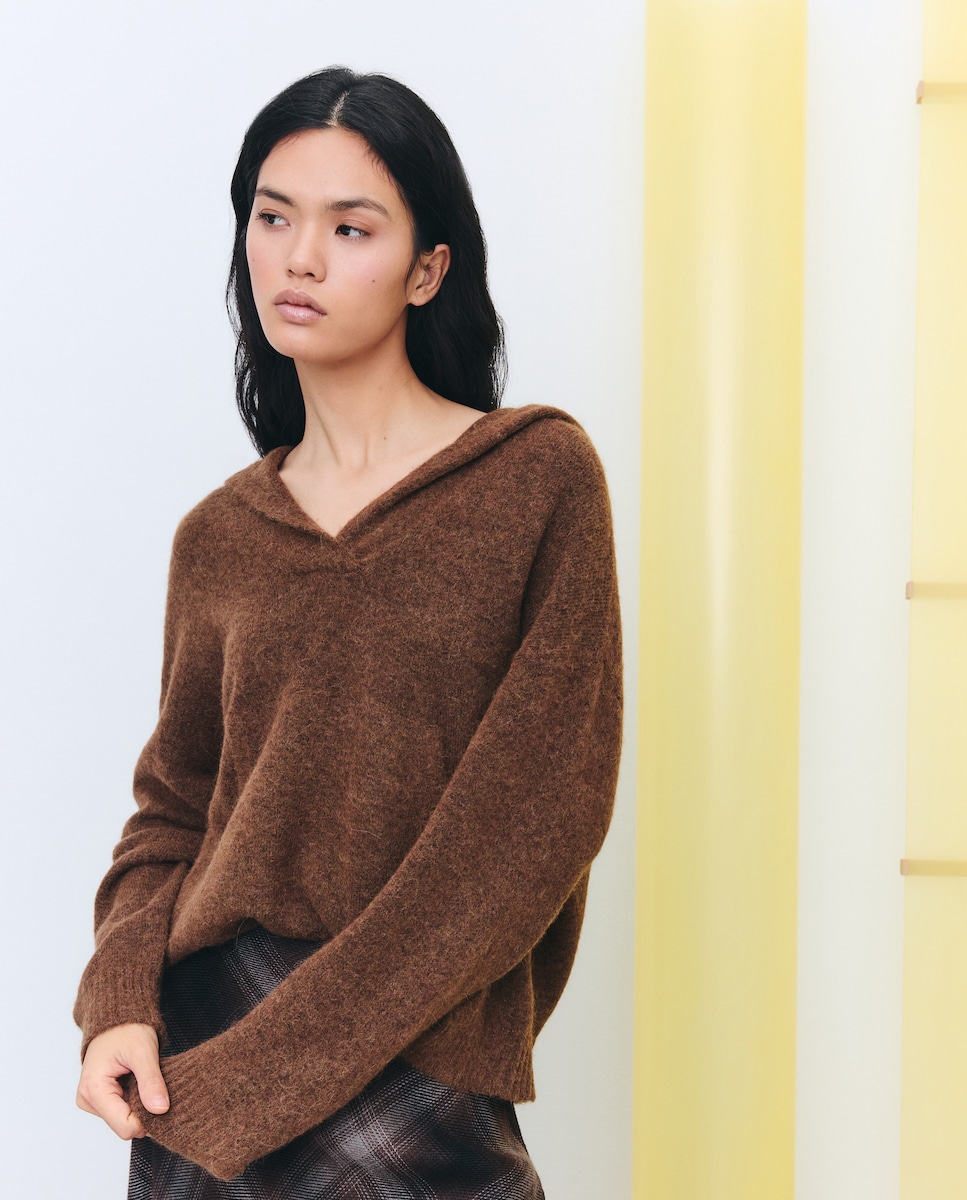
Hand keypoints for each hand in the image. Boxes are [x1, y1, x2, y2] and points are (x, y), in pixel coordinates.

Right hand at [76, 1023, 169, 1139]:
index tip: (161, 1100)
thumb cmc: (127, 1030)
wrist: (117, 1020)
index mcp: (94, 1089)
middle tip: (153, 1086)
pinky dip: (134, 1101)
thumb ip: (151, 1082)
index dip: (147, 1118)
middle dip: (143, 1111)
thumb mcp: (144, 1052)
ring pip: (123, 1121)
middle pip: (123, 1126)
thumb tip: (161, 1109)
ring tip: (142, 1080)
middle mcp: (88, 1100)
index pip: (124, 1126)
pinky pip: (121, 1112)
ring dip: (139, 1105)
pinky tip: (137, 1084)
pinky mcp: (98, 1099)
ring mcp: (91, 1101)